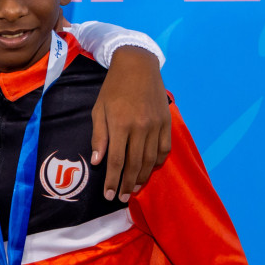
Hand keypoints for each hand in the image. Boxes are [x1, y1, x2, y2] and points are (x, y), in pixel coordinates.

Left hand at [91, 46, 171, 201]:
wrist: (138, 66)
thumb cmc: (113, 88)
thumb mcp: (99, 110)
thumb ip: (99, 136)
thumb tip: (98, 162)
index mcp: (120, 124)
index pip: (115, 160)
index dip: (112, 180)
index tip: (108, 195)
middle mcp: (140, 127)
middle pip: (134, 164)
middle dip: (126, 184)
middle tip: (121, 198)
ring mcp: (156, 125)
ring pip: (150, 160)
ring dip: (142, 177)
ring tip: (133, 189)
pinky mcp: (167, 122)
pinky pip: (164, 149)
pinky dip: (158, 162)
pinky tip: (150, 169)